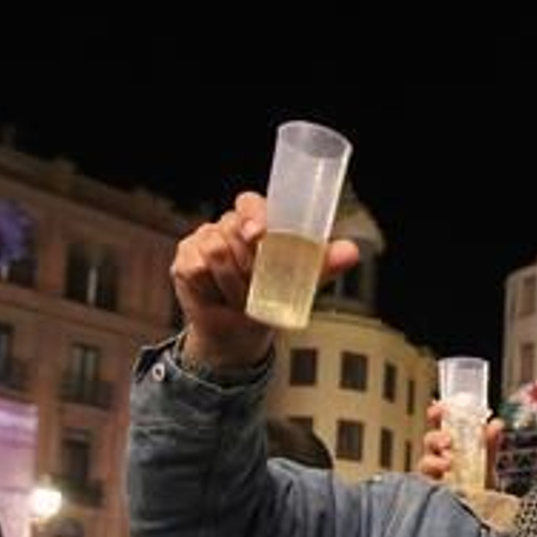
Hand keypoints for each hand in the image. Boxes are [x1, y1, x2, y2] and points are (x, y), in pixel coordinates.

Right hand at [170, 191, 358, 370]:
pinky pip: (196, 267)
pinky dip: (212, 288)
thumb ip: (323, 264)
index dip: (254, 214)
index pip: (250, 202)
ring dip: (234, 282)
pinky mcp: (185, 260)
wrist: (242, 334)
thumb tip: (352, 251)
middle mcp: (228, 227)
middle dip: (250, 264)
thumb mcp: (301, 282)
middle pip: (233, 229)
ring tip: (242, 296)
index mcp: (257, 223)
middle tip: (258, 285)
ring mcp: (203, 240)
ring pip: (216, 250)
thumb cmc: (271, 299)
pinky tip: (218, 295)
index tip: (260, 233)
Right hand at [417, 400, 504, 485]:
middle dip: (436, 438)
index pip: (438, 424)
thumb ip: (490, 443)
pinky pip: (426, 485)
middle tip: (448, 441)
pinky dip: (433, 481)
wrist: (485, 509)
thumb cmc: (481, 482)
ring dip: (435, 461)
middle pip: (429, 441)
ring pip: (425, 463)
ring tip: (448, 463)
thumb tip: (496, 424)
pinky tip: (442, 482)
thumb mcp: (487, 460)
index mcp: (450, 444)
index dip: (436, 414)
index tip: (439, 409)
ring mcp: (433, 475)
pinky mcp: (432, 492)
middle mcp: (438, 457)